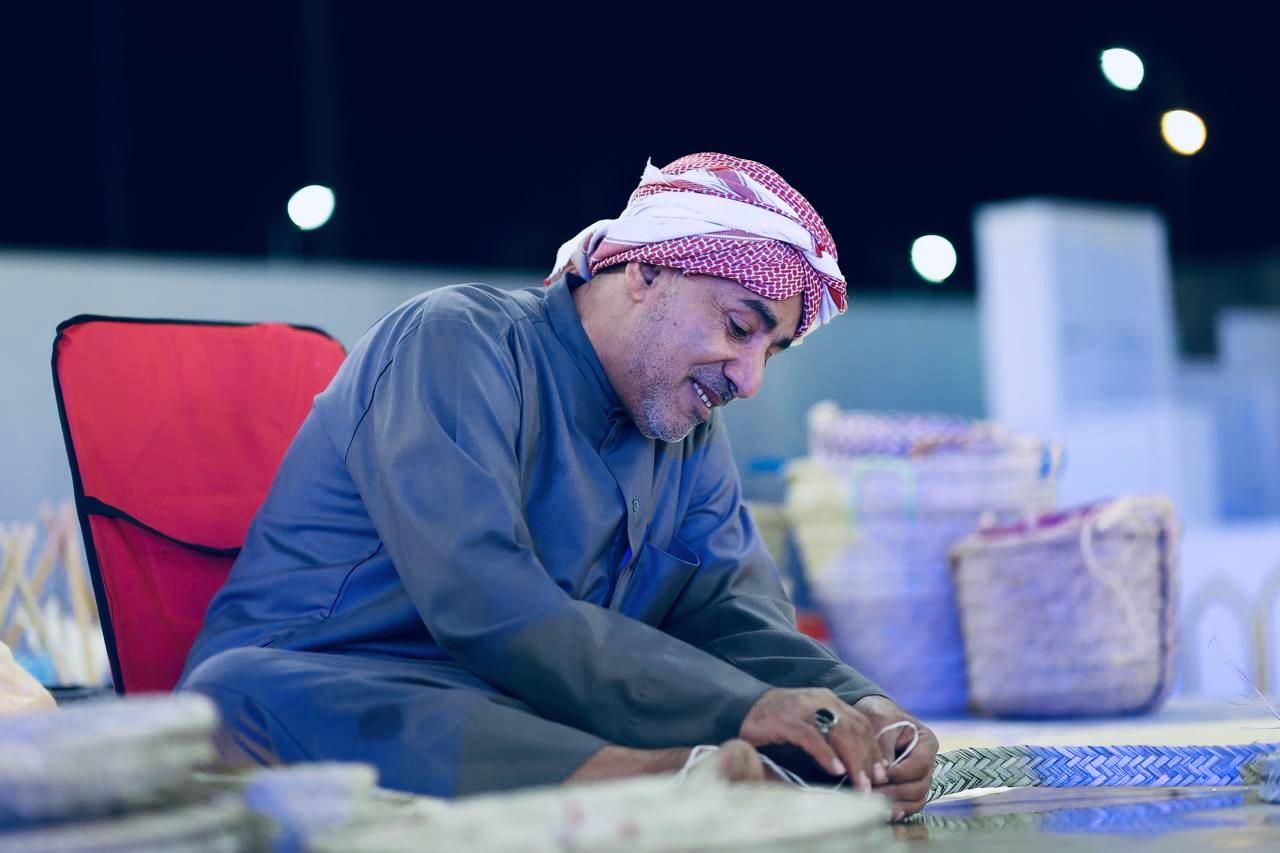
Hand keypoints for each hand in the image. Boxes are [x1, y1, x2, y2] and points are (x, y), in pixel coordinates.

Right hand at [739, 688, 884, 790]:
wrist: (744, 706)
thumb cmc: (779, 721)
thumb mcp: (811, 723)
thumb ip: (832, 736)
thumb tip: (858, 765)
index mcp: (829, 699)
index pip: (861, 723)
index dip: (874, 749)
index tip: (882, 773)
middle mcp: (820, 699)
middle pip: (855, 729)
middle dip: (868, 759)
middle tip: (874, 785)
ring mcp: (804, 707)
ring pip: (839, 733)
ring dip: (854, 761)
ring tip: (860, 784)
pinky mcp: (786, 719)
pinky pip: (812, 737)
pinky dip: (826, 754)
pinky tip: (835, 770)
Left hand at [852, 695, 938, 819]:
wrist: (873, 717)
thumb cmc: (879, 716)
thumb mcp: (879, 721)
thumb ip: (882, 745)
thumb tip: (881, 773)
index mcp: (926, 742)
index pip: (920, 764)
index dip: (901, 773)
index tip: (880, 774)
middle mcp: (927, 762)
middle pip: (920, 786)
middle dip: (895, 792)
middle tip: (871, 793)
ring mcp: (919, 777)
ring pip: (916, 799)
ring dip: (895, 804)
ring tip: (873, 805)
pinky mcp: (908, 788)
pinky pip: (908, 805)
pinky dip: (896, 810)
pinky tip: (881, 813)